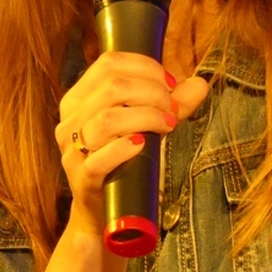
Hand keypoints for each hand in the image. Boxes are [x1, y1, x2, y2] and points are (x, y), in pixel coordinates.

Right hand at [55, 51, 207, 236]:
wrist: (104, 209)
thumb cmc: (126, 156)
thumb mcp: (149, 122)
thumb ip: (174, 102)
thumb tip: (201, 84)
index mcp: (79, 96)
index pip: (108, 62)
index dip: (145, 67)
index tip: (170, 83)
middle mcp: (69, 119)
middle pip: (112, 87)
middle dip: (152, 92)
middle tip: (172, 109)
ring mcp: (71, 149)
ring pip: (107, 118)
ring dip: (146, 116)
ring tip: (167, 125)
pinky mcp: (80, 179)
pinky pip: (99, 158)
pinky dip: (124, 147)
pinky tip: (143, 144)